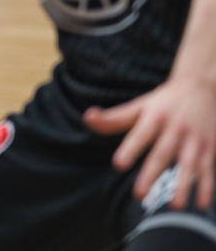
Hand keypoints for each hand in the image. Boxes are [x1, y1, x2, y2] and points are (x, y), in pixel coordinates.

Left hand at [85, 73, 215, 209]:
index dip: (130, 149)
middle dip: (152, 174)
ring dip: (183, 185)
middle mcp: (175, 128)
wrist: (200, 87)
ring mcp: (195, 139)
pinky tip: (201, 204)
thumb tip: (88, 118)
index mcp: (155, 117)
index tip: (119, 164)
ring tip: (174, 206)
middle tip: (139, 194)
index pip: (140, 134)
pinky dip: (206, 187)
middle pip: (163, 153)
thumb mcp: (139, 106)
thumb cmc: (163, 102)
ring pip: (189, 164)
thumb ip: (115, 118)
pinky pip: (208, 169)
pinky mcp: (210, 147)